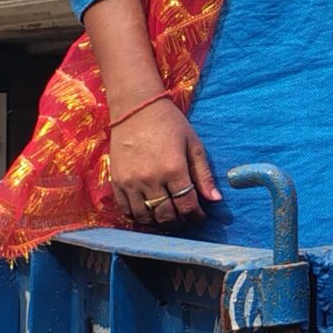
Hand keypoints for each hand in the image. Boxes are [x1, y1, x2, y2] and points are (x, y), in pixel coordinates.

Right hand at [107, 97, 219, 224]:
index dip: (195, 215)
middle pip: (166, 215)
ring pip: (145, 217)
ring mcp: (131, 183)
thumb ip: (203, 174)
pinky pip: (126, 210)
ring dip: (158, 223)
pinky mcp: (116, 182)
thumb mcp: (193, 144)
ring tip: (168, 218)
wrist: (136, 109)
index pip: (187, 205)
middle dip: (179, 222)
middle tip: (185, 218)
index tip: (199, 216)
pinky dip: (138, 217)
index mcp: (174, 169)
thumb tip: (216, 199)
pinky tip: (148, 213)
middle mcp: (151, 180)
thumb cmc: (170, 124)